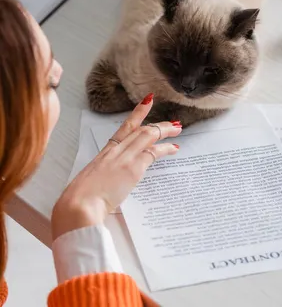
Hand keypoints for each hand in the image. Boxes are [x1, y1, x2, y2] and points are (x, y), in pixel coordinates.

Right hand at [51, 94, 180, 239]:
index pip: (125, 127)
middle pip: (141, 130)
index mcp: (105, 152)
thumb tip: (111, 181)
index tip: (148, 102)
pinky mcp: (132, 168)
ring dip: (165, 131)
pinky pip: (153, 153)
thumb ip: (104, 176)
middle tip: (173, 123)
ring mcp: (124, 157)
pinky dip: (165, 149)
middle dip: (159, 124)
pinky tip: (174, 149)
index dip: (138, 113)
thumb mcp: (92, 179)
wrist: (79, 205)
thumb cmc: (80, 198)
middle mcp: (116, 151)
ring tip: (177, 129)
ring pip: (148, 136)